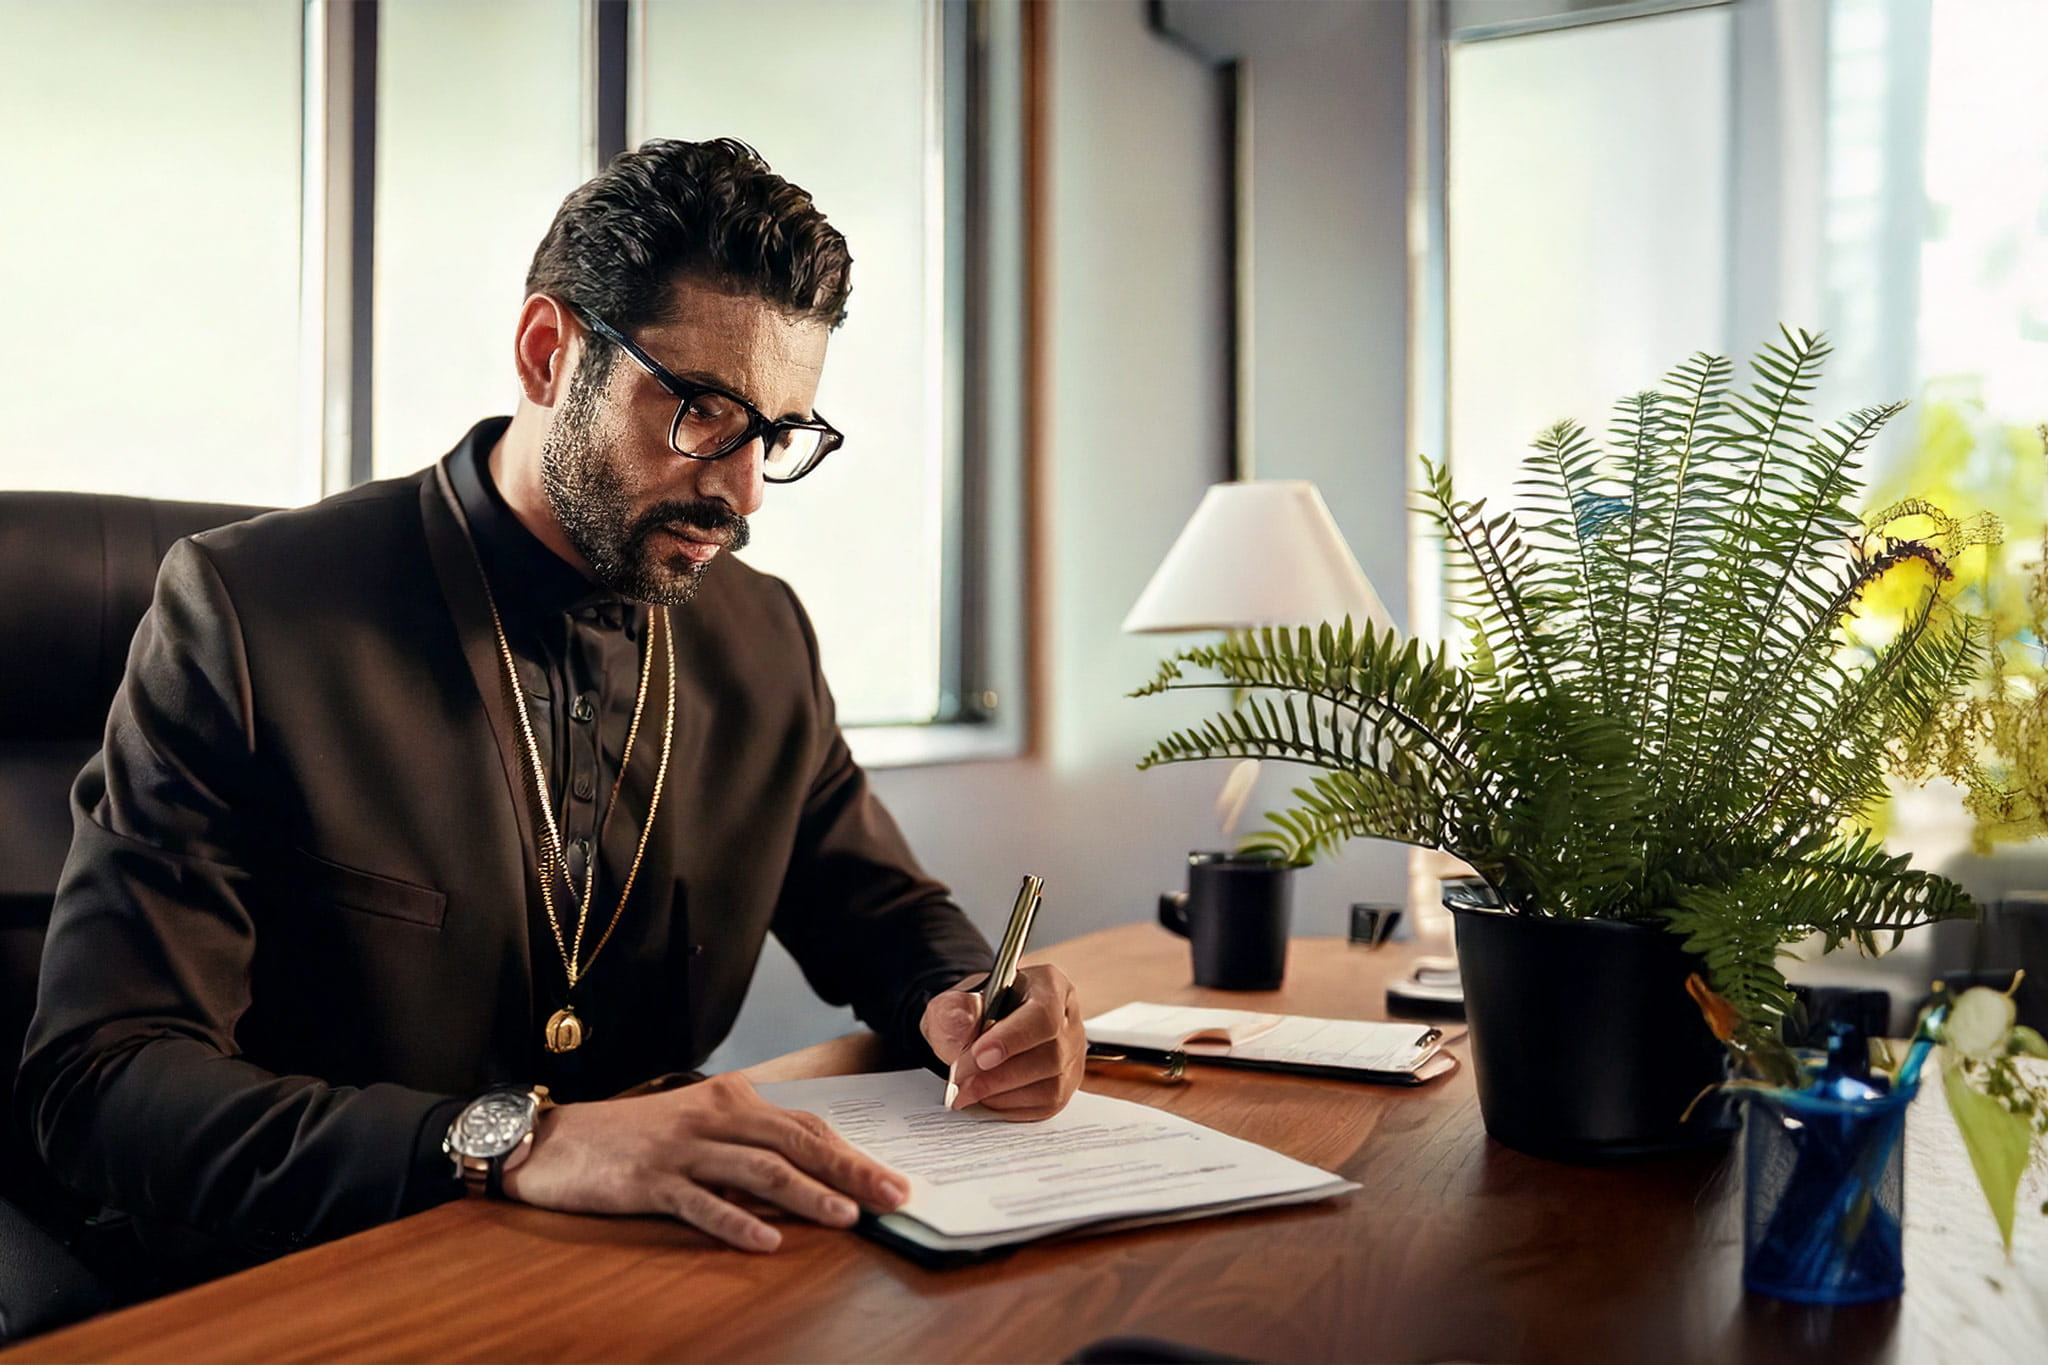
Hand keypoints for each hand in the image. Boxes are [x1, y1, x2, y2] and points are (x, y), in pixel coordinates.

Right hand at [497, 1072, 909, 1252]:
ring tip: (847, 1216)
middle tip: (892, 1196)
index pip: (805, 1126)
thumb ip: (747, 1144)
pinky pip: (701, 1202)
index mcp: (731, 1100)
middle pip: (795, 1143)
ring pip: (758, 1170)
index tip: (892, 1179)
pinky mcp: (650, 1180)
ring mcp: (682, 1148)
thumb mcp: (698, 1127)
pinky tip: (766, 1240)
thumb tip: (808, 1175)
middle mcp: (713, 1116)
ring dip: (807, 1194)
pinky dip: (736, 1221)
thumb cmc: (633, 1138)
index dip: (852, 1153)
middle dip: (850, 1170)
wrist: (553, 1141)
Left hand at [921, 964, 1084, 1119]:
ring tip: (967, 1090)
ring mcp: (1071, 1055)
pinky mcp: (1066, 1085)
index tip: (979, 1055)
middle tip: (960, 1080)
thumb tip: (961, 1026)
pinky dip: (1012, 1106)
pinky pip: (1047, 1104)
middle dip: (998, 1074)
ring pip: (1052, 1085)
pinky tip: (987, 1098)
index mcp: (1047, 985)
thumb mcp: (954, 1002)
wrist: (976, 1031)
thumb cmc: (973, 1013)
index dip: (1013, 1038)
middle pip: (1050, 1055)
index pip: (1043, 1014)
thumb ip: (954, 1011)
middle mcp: (1068, 1019)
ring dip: (1003, 1094)